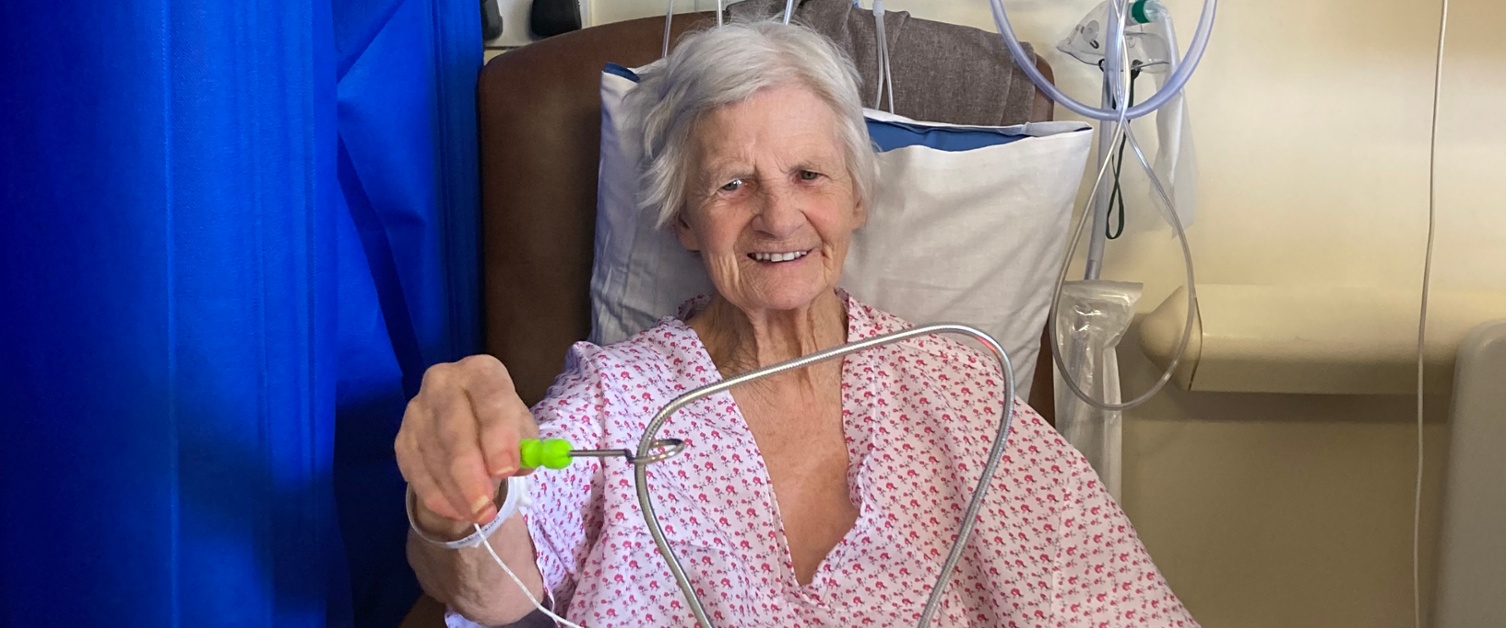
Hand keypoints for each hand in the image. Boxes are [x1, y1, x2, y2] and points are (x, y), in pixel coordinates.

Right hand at [396, 355, 537, 537]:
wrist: (465, 422)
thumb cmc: (498, 423)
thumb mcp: (520, 427)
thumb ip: (524, 443)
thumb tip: (521, 465)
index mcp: (481, 372)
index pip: (490, 397)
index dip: (499, 435)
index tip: (506, 471)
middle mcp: (443, 382)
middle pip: (454, 430)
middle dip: (471, 475)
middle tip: (485, 508)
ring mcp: (417, 409)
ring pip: (434, 456)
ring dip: (456, 492)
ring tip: (479, 514)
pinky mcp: (402, 436)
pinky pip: (415, 471)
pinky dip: (436, 496)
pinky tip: (456, 510)